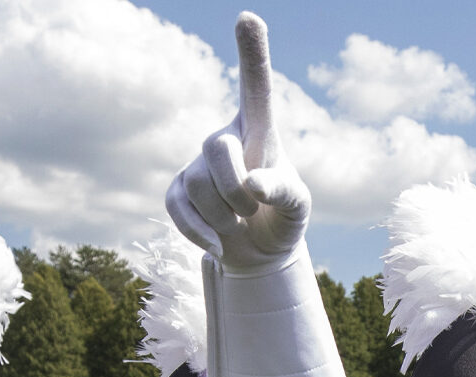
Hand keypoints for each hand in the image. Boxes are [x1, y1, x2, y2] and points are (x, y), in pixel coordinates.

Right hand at [166, 12, 308, 271]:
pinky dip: (199, 233)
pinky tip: (218, 245)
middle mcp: (225, 141)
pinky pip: (178, 209)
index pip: (256, 89)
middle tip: (254, 210)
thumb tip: (252, 186)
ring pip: (199, 185)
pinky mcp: (178, 193)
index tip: (249, 18)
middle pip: (216, 148)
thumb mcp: (297, 207)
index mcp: (260, 133)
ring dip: (225, 217)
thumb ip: (284, 191)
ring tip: (240, 224)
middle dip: (236, 189)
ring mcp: (197, 166)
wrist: (259, 254)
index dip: (252, 55)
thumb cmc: (283, 219)